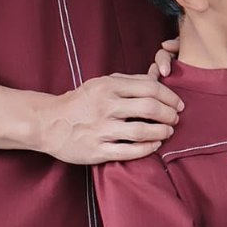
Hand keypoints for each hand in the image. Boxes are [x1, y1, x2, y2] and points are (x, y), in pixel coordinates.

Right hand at [38, 73, 182, 163]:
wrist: (48, 123)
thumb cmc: (81, 102)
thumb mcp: (101, 84)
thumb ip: (130, 80)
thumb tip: (158, 75)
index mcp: (108, 86)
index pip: (149, 87)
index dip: (170, 96)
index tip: (178, 104)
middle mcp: (105, 106)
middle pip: (150, 108)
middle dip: (170, 114)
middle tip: (175, 119)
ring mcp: (101, 129)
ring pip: (142, 131)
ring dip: (162, 132)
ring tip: (168, 132)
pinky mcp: (97, 150)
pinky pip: (129, 151)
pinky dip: (148, 148)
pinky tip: (155, 145)